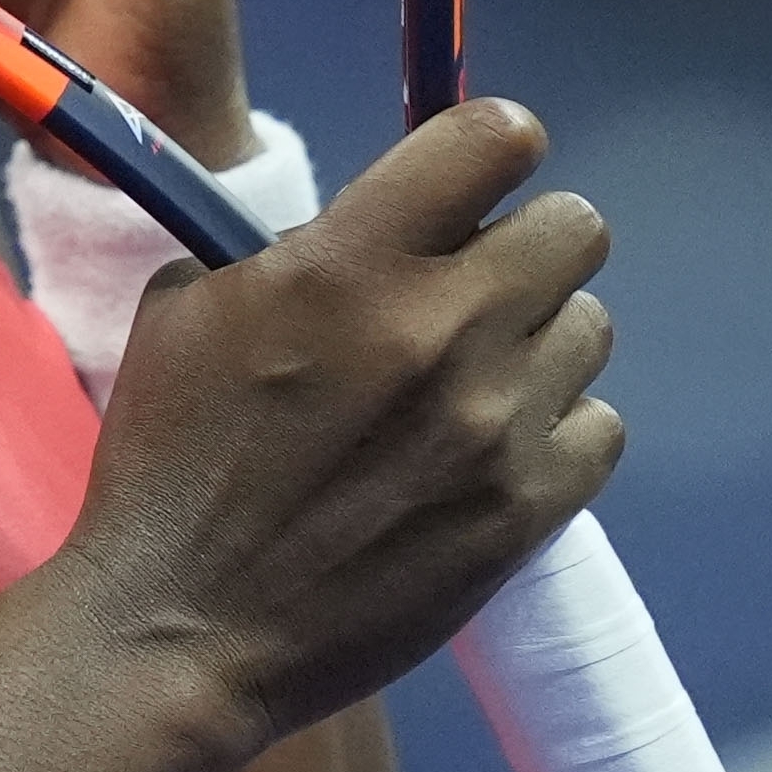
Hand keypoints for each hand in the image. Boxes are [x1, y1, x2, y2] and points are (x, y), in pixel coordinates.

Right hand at [53, 99, 620, 745]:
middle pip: (574, 229)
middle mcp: (444, 328)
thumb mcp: (190, 310)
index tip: (468, 189)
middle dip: (521, 248)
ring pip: (590, 328)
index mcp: (352, 263)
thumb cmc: (170, 463)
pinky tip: (491, 456)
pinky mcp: (528, 511)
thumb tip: (380, 226)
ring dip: (537, 344)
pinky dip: (554, 433)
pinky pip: (600, 427)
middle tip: (469, 295)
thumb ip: (298, 248)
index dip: (491, 151)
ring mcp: (498, 425)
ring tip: (473, 388)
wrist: (182, 633)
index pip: (498, 138)